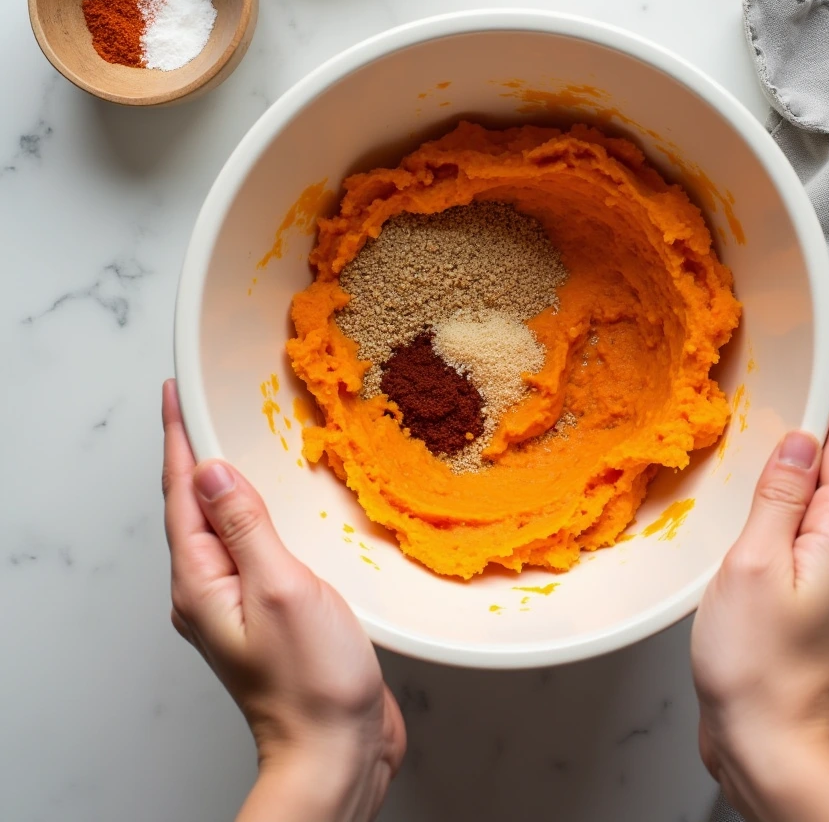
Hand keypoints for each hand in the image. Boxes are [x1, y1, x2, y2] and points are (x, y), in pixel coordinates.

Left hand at [162, 380, 404, 821]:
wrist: (335, 752)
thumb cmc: (310, 683)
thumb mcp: (279, 589)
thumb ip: (245, 528)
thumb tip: (213, 473)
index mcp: (202, 583)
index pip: (180, 494)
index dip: (177, 439)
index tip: (175, 394)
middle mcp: (211, 591)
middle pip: (193, 508)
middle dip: (195, 453)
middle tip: (202, 406)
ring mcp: (240, 603)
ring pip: (225, 527)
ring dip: (229, 483)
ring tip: (237, 443)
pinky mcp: (272, 612)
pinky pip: (255, 548)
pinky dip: (260, 514)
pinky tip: (279, 507)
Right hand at [691, 351, 828, 821]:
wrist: (771, 745)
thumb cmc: (756, 663)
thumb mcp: (754, 564)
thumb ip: (778, 499)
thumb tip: (798, 442)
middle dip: (824, 423)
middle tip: (797, 381)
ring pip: (825, 503)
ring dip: (805, 464)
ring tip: (776, 431)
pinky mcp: (817, 600)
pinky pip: (809, 533)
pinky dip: (791, 504)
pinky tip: (765, 503)